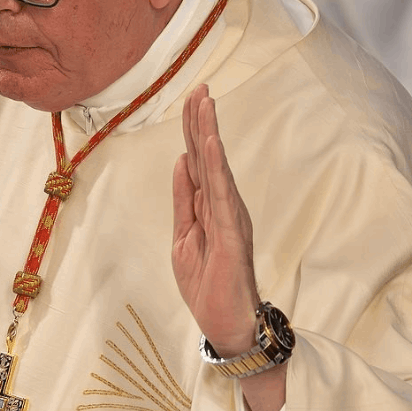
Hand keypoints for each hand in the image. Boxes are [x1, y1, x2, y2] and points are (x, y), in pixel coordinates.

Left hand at [171, 84, 260, 356]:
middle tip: (200, 87)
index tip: (192, 98)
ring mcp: (229, 217)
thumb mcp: (183, 236)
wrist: (224, 323)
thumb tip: (180, 160)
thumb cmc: (207, 283)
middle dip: (202, 121)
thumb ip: (183, 200)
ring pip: (216, 168)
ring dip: (210, 135)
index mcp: (210, 205)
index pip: (200, 160)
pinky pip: (222, 196)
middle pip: (209, 156)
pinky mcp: (230, 233)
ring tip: (205, 104)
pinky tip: (213, 146)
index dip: (194, 130)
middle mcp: (223, 205)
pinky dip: (217, 169)